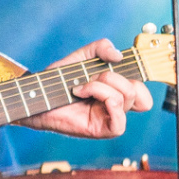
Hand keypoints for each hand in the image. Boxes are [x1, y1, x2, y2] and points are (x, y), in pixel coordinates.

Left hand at [18, 38, 152, 137]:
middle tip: (89, 77)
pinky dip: (106, 101)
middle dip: (112, 76)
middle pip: (137, 91)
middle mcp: (116, 107)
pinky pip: (120, 123)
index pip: (142, 89)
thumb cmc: (58, 80)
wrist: (37, 94)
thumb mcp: (81, 56)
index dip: (140, 76)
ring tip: (79, 86)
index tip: (120, 63)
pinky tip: (84, 94)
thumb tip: (118, 55)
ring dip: (100, 86)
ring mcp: (109, 119)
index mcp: (115, 91)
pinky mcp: (100, 130)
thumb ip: (100, 48)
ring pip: (125, 99)